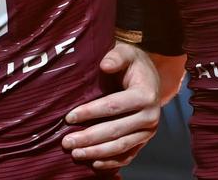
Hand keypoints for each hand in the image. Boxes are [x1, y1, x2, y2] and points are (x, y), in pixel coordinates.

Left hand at [61, 41, 160, 169]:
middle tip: (67, 142)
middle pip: (115, 131)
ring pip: (121, 147)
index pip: (113, 106)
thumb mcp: (127, 53)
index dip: (91, 112)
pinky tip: (94, 164)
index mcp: (146, 94)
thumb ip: (116, 56)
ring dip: (97, 153)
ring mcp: (148, 132)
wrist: (149, 78)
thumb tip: (105, 65)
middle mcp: (150, 116)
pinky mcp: (143, 141)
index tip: (69, 117)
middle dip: (89, 138)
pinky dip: (111, 162)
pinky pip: (127, 156)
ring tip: (75, 153)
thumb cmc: (133, 64)